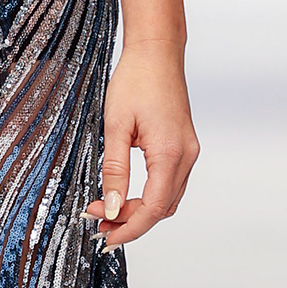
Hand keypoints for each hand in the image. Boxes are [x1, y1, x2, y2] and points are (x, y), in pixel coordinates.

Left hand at [88, 43, 197, 249]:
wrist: (156, 52)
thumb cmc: (136, 80)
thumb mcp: (116, 126)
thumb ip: (114, 170)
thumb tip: (111, 207)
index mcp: (170, 153)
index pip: (152, 209)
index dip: (128, 228)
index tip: (104, 235)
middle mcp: (186, 156)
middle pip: (161, 209)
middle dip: (130, 221)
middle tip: (97, 220)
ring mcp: (188, 152)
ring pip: (167, 199)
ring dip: (139, 210)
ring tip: (107, 209)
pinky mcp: (183, 146)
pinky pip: (169, 183)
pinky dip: (148, 195)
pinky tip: (125, 193)